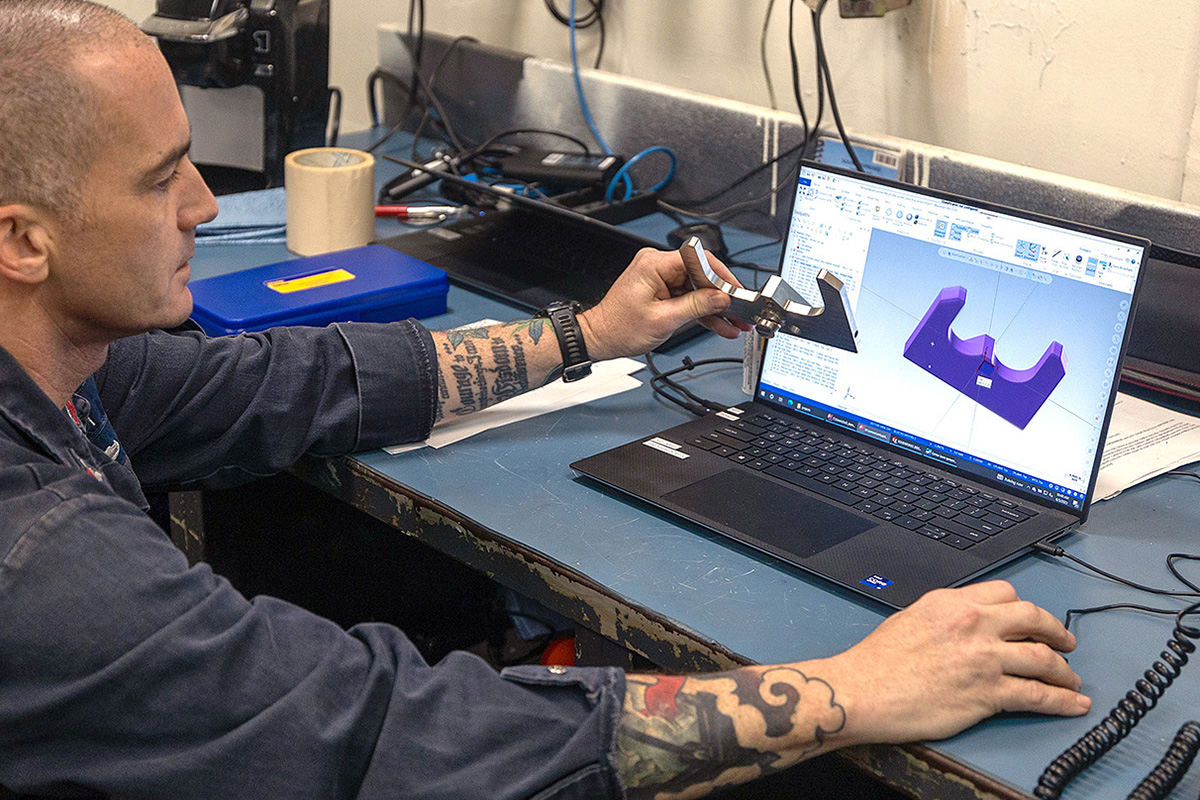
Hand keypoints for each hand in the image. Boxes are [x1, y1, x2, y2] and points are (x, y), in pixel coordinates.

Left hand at [579, 247, 752, 360]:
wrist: (600, 338)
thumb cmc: (619, 328)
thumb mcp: (663, 320)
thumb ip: (696, 306)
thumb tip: (721, 298)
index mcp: (654, 264)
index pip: (698, 260)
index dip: (721, 276)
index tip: (735, 292)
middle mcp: (657, 265)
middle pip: (701, 274)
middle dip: (722, 295)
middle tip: (740, 311)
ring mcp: (660, 278)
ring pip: (698, 288)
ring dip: (716, 307)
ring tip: (735, 323)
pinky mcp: (662, 290)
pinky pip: (689, 297)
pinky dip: (702, 311)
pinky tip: (720, 324)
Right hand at [820, 581, 1088, 745]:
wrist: (864, 690)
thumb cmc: (877, 661)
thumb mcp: (910, 618)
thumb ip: (943, 617)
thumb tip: (962, 627)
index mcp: (953, 602)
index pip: (1005, 594)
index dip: (1024, 609)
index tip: (1031, 620)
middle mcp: (974, 623)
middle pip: (1034, 619)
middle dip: (1057, 631)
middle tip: (1065, 643)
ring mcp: (984, 658)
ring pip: (1043, 658)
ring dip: (1064, 671)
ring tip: (1071, 680)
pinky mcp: (988, 692)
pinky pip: (1037, 695)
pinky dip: (1062, 701)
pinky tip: (1074, 704)